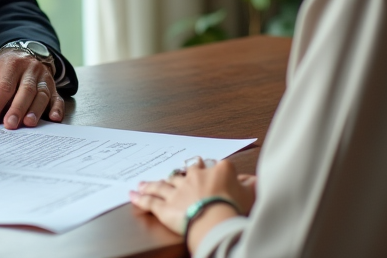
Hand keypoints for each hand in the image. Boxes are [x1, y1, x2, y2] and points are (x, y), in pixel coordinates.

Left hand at [0, 49, 63, 127]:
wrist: (23, 55)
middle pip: (25, 90)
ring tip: (29, 124)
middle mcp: (29, 71)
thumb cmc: (1, 71)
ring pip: (41, 94)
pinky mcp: (53, 88)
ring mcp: (43, 79)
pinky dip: (57, 109)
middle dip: (17, 108)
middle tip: (10, 125)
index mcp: (10, 66)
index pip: (3, 86)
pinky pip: (57, 98)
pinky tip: (54, 119)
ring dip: (36, 110)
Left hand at [130, 159, 254, 249]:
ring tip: (143, 182)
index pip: (214, 166)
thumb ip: (251, 185)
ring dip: (152, 183)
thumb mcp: (250, 194)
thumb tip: (254, 180)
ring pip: (163, 185)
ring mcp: (178, 191)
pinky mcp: (165, 207)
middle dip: (180, 172)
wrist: (215, 220)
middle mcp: (195, 177)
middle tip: (176, 171)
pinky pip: (150, 201)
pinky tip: (133, 194)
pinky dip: (140, 198)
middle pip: (185, 172)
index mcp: (217, 171)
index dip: (211, 168)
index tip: (208, 167)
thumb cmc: (234, 207)